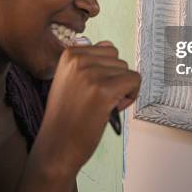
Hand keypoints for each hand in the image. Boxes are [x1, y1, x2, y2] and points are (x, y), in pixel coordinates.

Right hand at [24, 41, 139, 189]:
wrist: (57, 146)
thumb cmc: (66, 116)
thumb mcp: (69, 79)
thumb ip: (87, 62)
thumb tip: (109, 46)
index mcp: (69, 54)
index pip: (106, 50)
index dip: (106, 72)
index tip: (92, 89)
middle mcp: (78, 60)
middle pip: (118, 59)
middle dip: (115, 79)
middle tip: (99, 100)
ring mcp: (91, 74)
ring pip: (127, 70)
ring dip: (122, 89)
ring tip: (103, 106)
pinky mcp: (104, 90)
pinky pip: (134, 80)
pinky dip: (131, 95)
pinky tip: (115, 107)